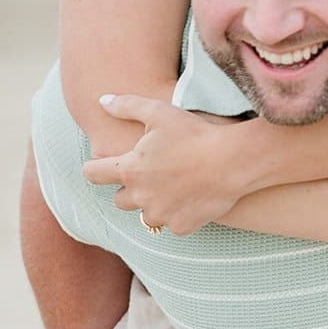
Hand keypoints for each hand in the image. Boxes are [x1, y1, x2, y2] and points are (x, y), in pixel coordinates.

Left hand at [83, 95, 241, 233]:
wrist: (234, 161)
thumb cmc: (195, 133)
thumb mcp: (159, 111)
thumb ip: (126, 106)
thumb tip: (101, 101)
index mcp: (129, 170)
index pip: (93, 174)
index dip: (95, 168)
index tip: (102, 165)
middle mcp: (140, 197)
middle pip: (119, 200)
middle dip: (129, 188)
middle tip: (149, 175)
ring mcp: (162, 215)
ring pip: (146, 216)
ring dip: (153, 204)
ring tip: (172, 188)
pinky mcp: (182, 227)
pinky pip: (173, 224)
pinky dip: (179, 214)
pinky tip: (192, 197)